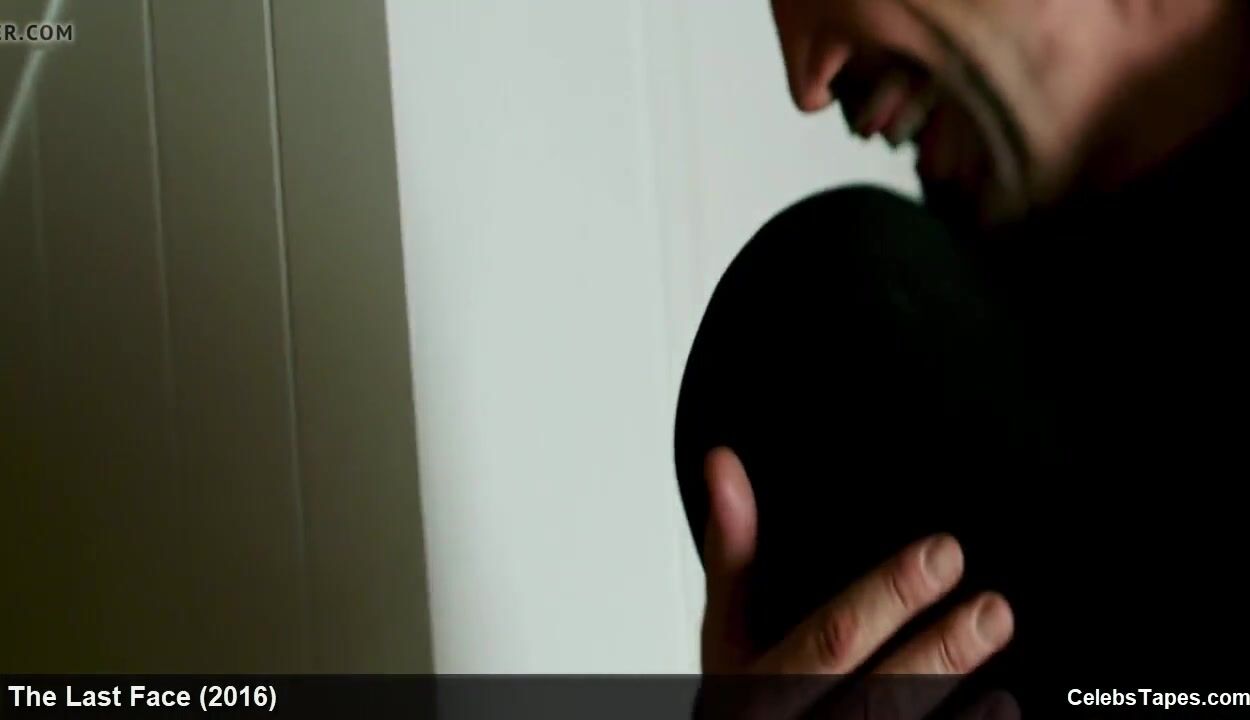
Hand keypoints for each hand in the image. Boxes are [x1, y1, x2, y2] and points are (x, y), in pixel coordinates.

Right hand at [698, 447, 1016, 718]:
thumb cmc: (747, 700)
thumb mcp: (727, 631)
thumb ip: (732, 553)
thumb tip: (723, 463)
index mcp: (759, 691)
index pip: (829, 642)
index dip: (888, 598)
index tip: (941, 554)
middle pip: (877, 697)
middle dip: (938, 651)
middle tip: (991, 608)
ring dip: (958, 690)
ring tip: (996, 640)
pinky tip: (999, 702)